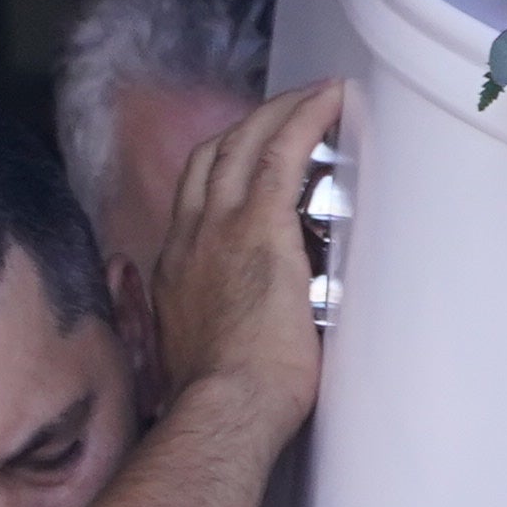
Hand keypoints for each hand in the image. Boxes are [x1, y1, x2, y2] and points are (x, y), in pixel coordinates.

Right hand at [151, 77, 346, 447]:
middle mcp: (189, 236)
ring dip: (282, 111)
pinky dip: (304, 119)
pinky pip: (281, 154)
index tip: (252, 151)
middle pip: (215, 155)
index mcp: (176, 266)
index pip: (195, 194)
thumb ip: (213, 326)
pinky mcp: (259, 230)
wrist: (222, 410)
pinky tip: (331, 99)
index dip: (224, 164)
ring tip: (317, 96)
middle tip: (290, 110)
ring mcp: (219, 228)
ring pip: (245, 143)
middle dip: (252, 124)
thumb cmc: (224, 402)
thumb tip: (237, 325)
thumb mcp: (201, 354)